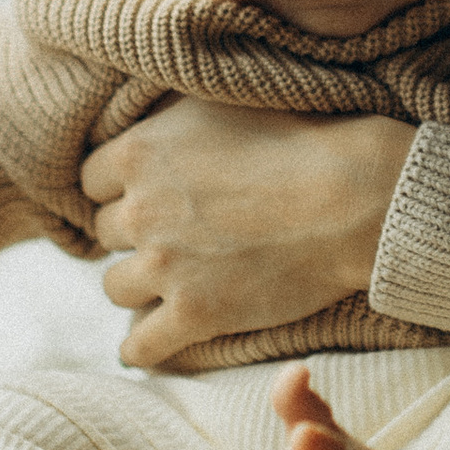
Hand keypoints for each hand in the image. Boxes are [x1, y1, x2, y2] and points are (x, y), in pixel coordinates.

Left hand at [80, 96, 415, 365]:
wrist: (356, 197)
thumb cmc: (302, 139)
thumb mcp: (220, 102)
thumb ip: (167, 118)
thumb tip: (140, 126)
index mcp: (139, 152)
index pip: (93, 181)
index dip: (124, 189)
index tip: (152, 196)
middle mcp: (140, 210)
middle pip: (107, 234)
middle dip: (138, 235)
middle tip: (178, 235)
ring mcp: (165, 266)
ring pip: (115, 288)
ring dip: (140, 286)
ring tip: (172, 282)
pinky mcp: (195, 315)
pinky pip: (140, 345)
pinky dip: (142, 347)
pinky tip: (156, 341)